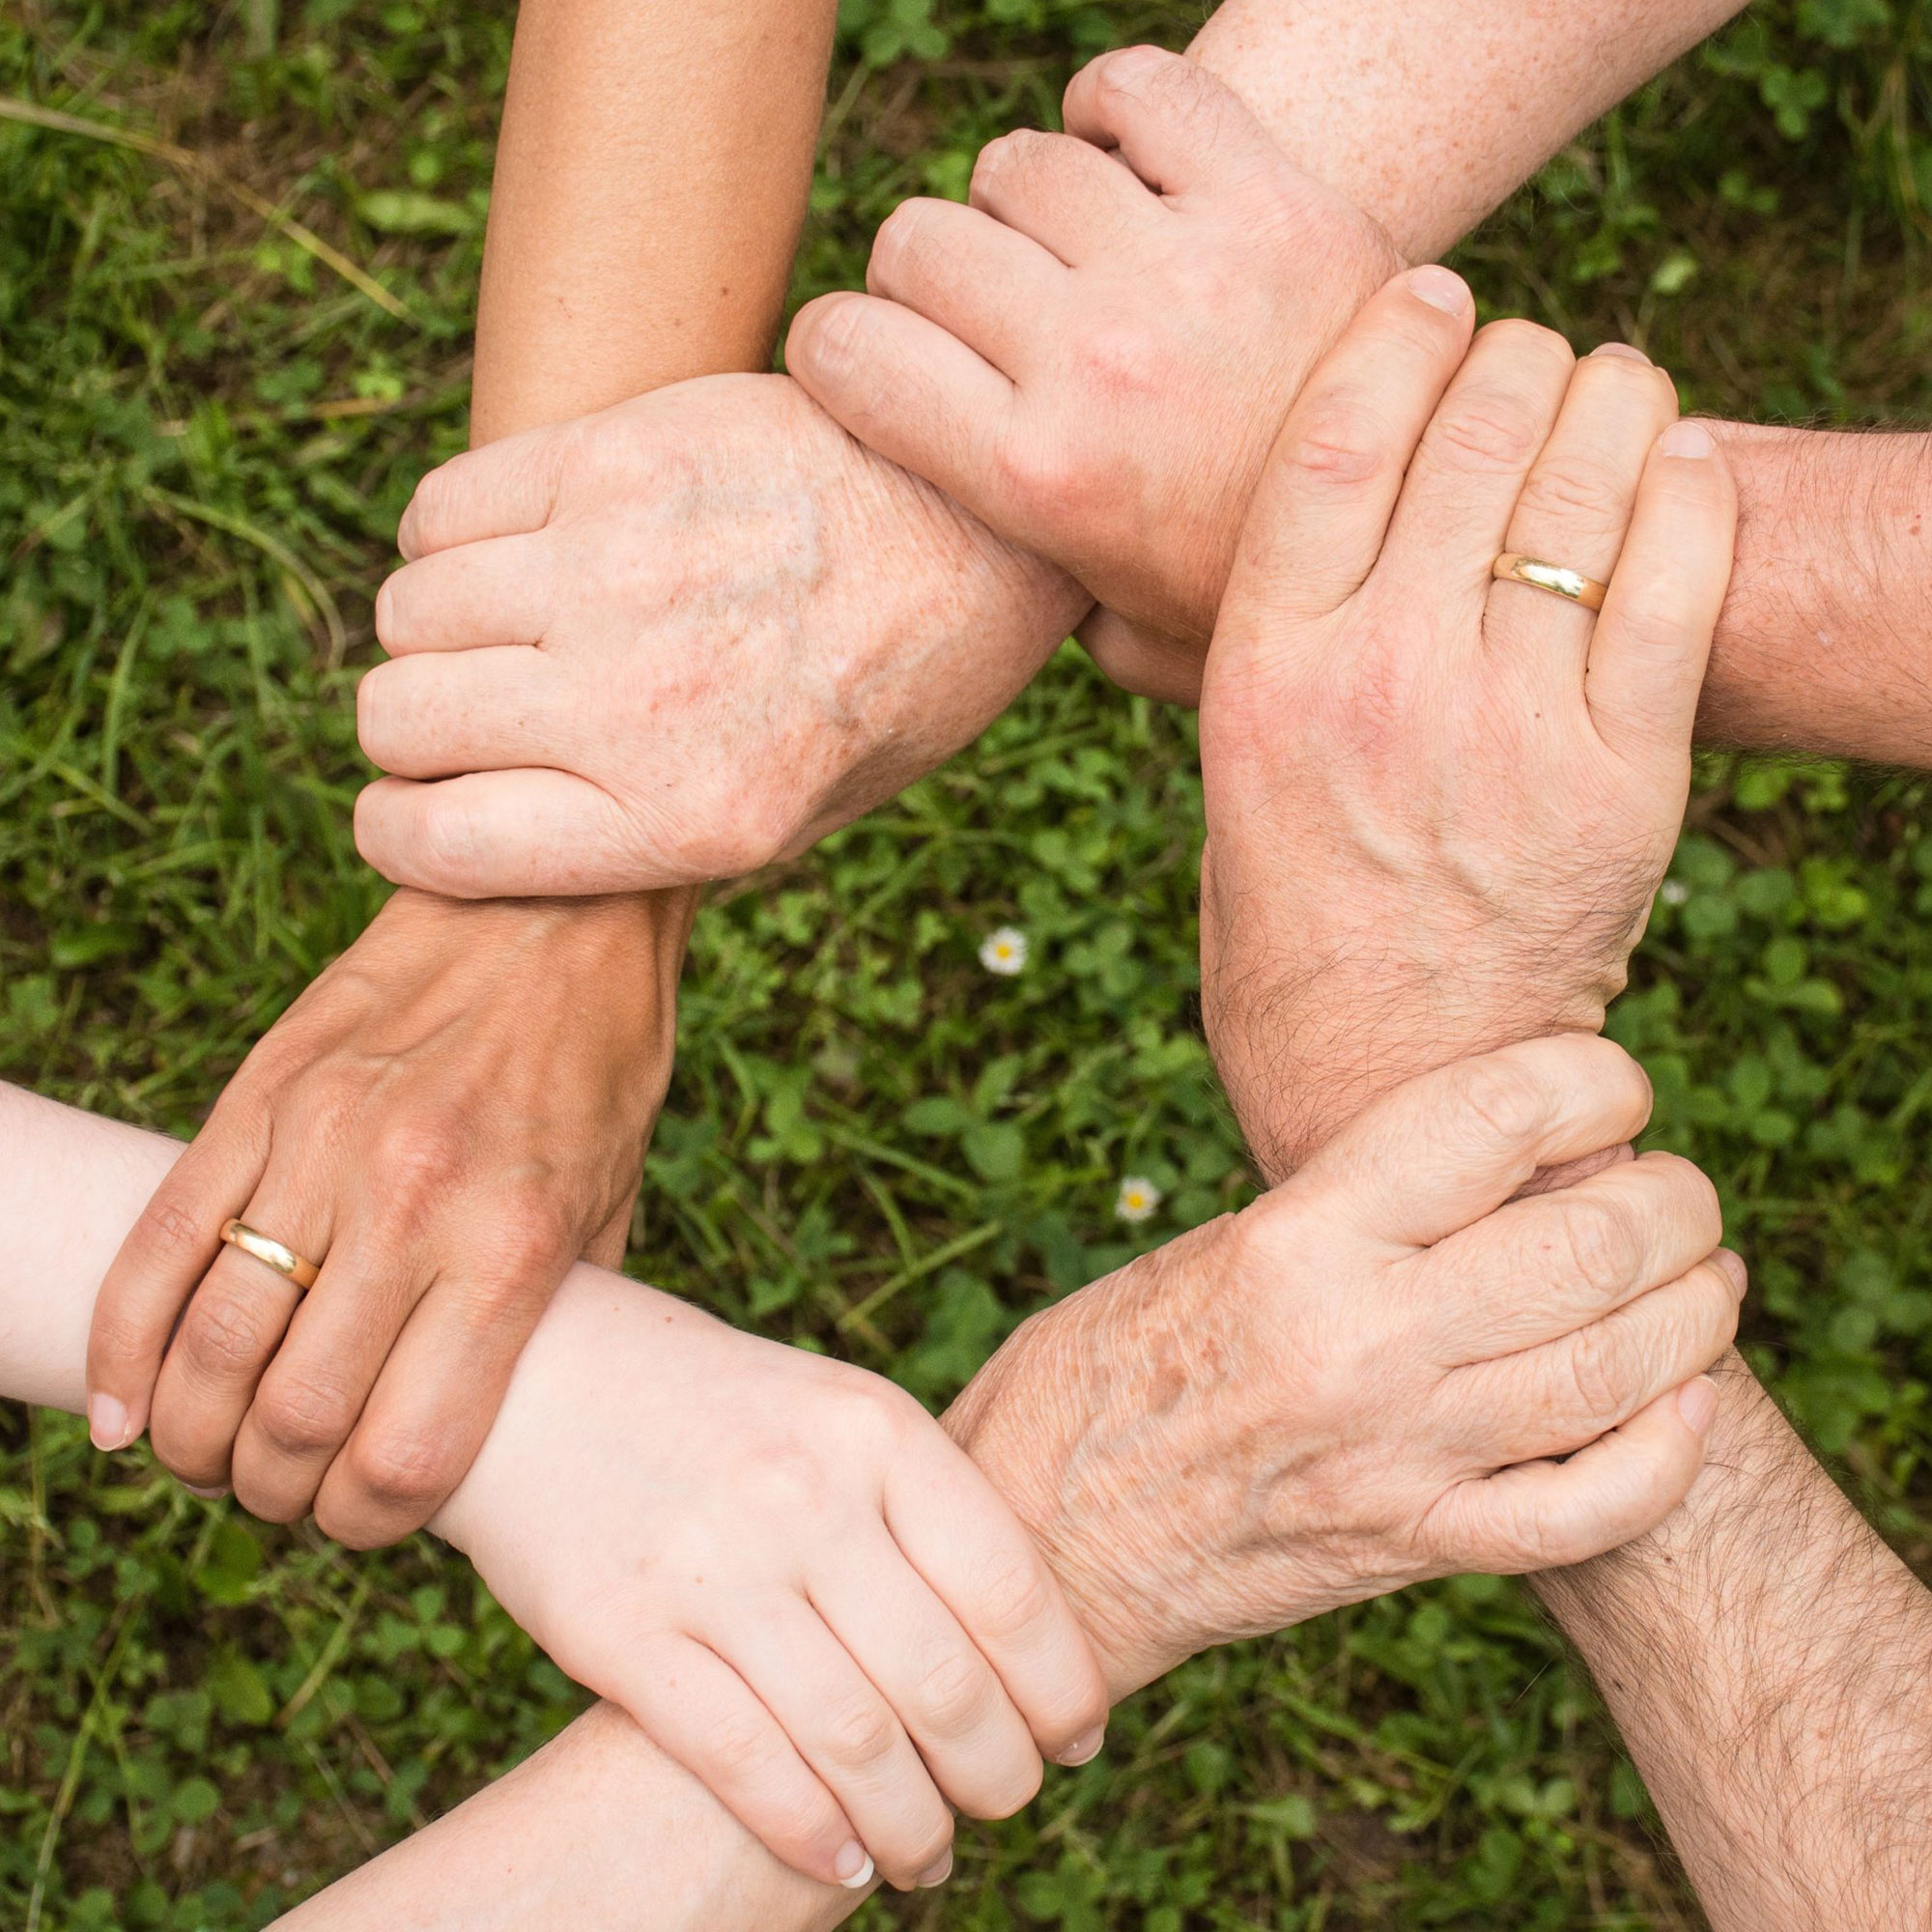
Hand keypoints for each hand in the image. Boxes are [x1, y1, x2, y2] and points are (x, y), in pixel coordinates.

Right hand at [85, 888, 686, 1543]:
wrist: (554, 908)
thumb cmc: (599, 1067)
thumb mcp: (613, 1204)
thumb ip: (554, 1319)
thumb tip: (502, 1427)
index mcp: (512, 1247)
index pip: (406, 1454)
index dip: (368, 1524)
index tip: (363, 1520)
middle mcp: (411, 1204)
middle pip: (292, 1421)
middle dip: (274, 1492)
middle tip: (282, 1492)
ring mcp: (322, 1146)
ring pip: (210, 1347)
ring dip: (194, 1437)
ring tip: (211, 1454)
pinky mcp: (259, 1098)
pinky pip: (158, 1246)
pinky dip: (122, 1347)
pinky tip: (125, 1409)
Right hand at [352, 372, 1089, 897]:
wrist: (985, 526)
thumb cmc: (895, 685)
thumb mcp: (803, 816)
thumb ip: (649, 837)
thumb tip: (495, 832)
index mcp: (691, 819)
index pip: (435, 845)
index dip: (401, 831)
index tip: (416, 809)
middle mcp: (640, 703)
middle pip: (398, 719)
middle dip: (416, 730)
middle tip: (479, 711)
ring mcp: (620, 571)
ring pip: (408, 611)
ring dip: (437, 629)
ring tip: (512, 624)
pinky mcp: (617, 457)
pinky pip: (442, 507)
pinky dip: (451, 536)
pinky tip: (523, 546)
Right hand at [435, 1275, 1109, 1893]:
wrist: (538, 1375)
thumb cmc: (719, 1407)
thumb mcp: (836, 1412)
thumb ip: (921, 1506)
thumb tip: (1028, 1643)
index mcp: (875, 1429)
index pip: (1009, 1587)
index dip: (1061, 1684)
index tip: (1077, 1738)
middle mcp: (805, 1495)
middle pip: (944, 1682)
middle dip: (999, 1772)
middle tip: (1009, 1804)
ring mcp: (712, 1567)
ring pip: (855, 1743)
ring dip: (914, 1827)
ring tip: (932, 1854)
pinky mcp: (623, 1635)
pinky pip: (745, 1764)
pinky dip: (812, 1835)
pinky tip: (844, 1863)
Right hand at [785, 45, 1402, 703]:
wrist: (1435, 530)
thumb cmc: (1257, 593)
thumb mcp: (1125, 638)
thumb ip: (1028, 602)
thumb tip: (960, 577)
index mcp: (1037, 479)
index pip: (844, 350)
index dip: (836, 349)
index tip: (867, 362)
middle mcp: (1095, 362)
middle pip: (918, 241)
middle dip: (923, 279)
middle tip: (977, 317)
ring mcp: (1184, 270)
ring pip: (1017, 163)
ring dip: (1021, 205)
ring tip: (1066, 256)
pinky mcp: (1271, 198)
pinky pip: (1138, 90)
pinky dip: (1111, 109)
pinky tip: (1123, 164)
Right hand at [945, 1035, 1739, 1696]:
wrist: (1041, 1542)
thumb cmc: (1100, 1371)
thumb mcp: (1206, 1248)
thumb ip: (1347, 1211)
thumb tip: (1487, 1166)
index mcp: (1296, 1240)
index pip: (1493, 1117)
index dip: (1592, 1079)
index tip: (1612, 1085)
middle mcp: (1361, 1341)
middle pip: (1592, 1242)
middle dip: (1674, 1200)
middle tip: (1675, 1189)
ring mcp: (1398, 1456)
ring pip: (1618, 1371)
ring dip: (1696, 1312)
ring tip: (1704, 1278)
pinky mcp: (1412, 1547)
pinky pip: (1586, 1512)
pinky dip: (1666, 1456)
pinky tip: (1685, 1405)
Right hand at [1195, 273, 1736, 1177]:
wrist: (1393, 1083)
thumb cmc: (1289, 932)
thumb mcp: (1222, 784)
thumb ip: (1219, 661)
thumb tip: (1165, 565)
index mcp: (1265, 676)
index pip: (1336, 435)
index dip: (1396, 332)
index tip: (1429, 291)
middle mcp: (1383, 683)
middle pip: (1473, 430)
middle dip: (1512, 355)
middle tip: (1523, 357)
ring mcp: (1509, 727)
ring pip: (1585, 482)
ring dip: (1609, 401)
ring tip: (1607, 394)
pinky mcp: (1622, 778)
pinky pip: (1677, 580)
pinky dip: (1688, 493)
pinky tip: (1676, 464)